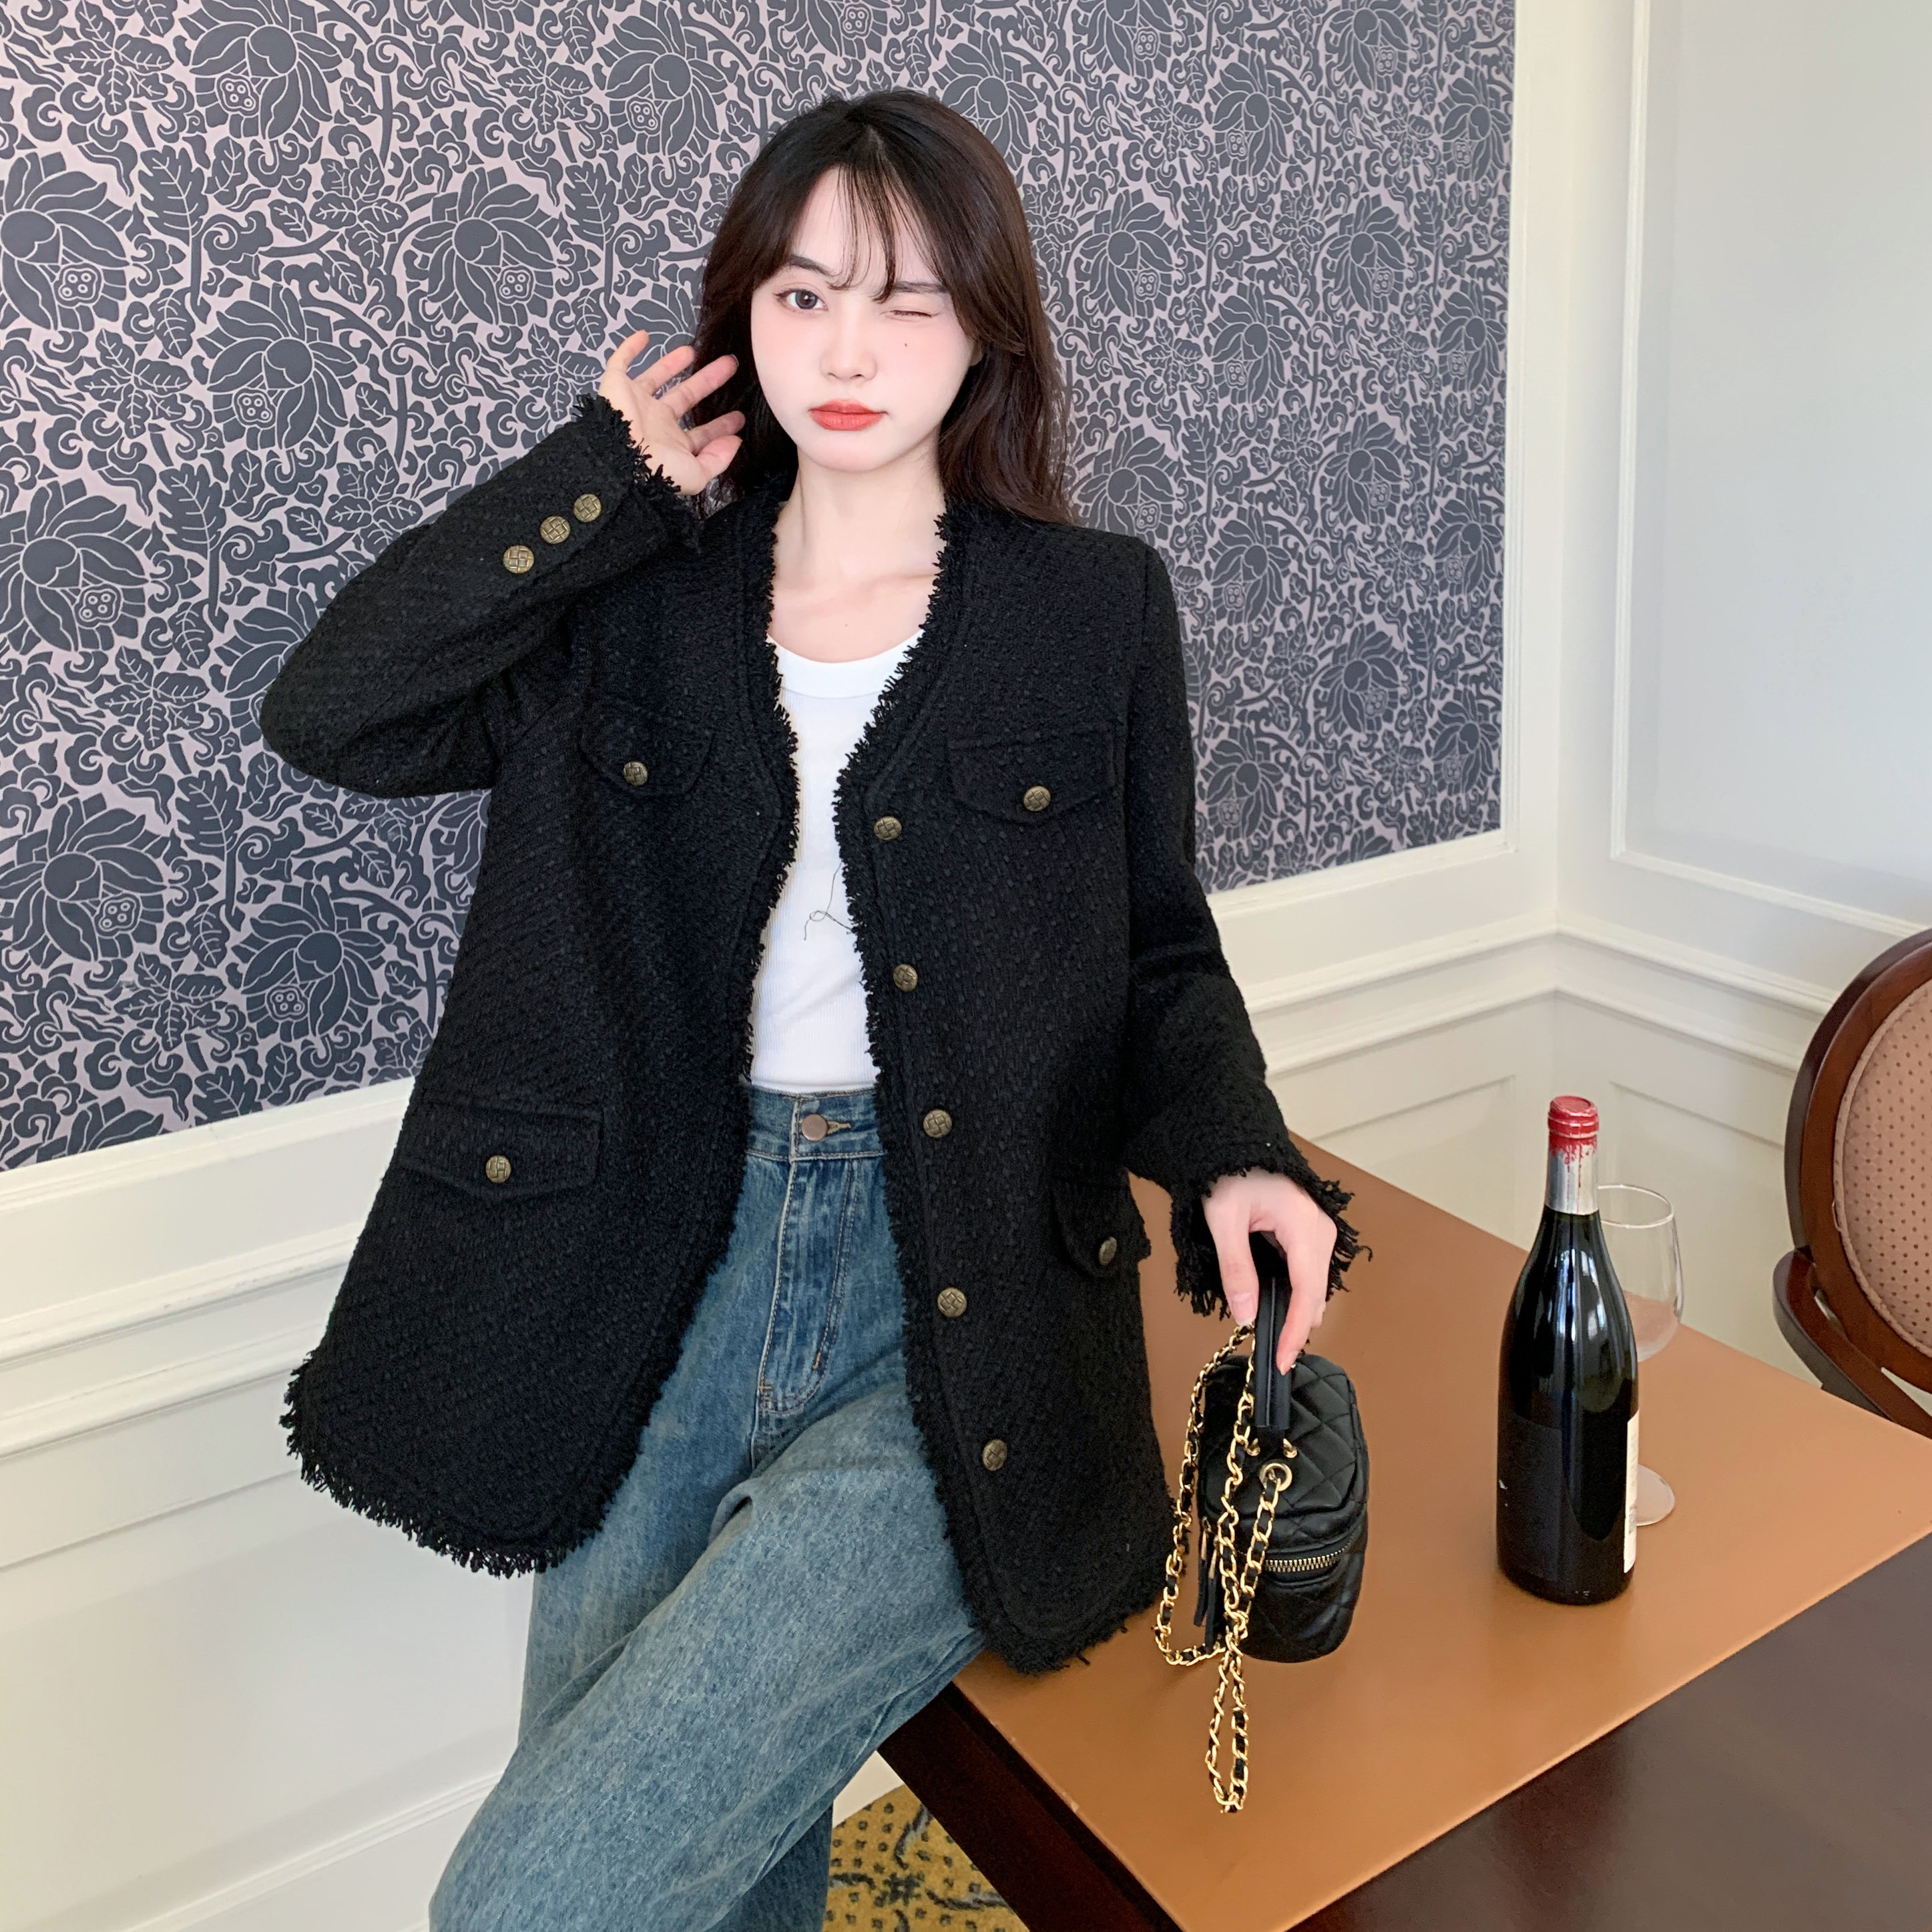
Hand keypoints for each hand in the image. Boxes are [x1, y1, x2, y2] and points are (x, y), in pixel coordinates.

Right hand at [598, 328, 745, 497]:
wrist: (620, 459)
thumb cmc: (657, 471)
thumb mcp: (697, 474)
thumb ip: (718, 459)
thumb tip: (735, 443)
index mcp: (673, 444)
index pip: (701, 433)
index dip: (720, 426)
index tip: (739, 417)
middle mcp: (655, 422)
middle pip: (686, 396)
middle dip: (708, 381)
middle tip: (730, 366)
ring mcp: (636, 403)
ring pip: (657, 377)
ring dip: (673, 363)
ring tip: (692, 351)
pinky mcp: (616, 386)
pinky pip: (620, 362)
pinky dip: (629, 349)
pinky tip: (643, 336)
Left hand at [1203, 1169, 1336, 1372]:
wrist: (1234, 1142)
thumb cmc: (1229, 1171)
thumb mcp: (1223, 1219)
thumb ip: (1236, 1268)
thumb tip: (1246, 1314)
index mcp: (1303, 1225)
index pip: (1307, 1293)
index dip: (1296, 1331)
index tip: (1282, 1359)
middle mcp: (1319, 1230)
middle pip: (1316, 1295)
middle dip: (1296, 1327)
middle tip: (1271, 1356)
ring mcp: (1317, 1231)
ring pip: (1314, 1287)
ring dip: (1295, 1312)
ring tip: (1271, 1336)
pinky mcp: (1309, 1234)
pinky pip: (1307, 1274)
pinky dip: (1294, 1295)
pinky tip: (1275, 1306)